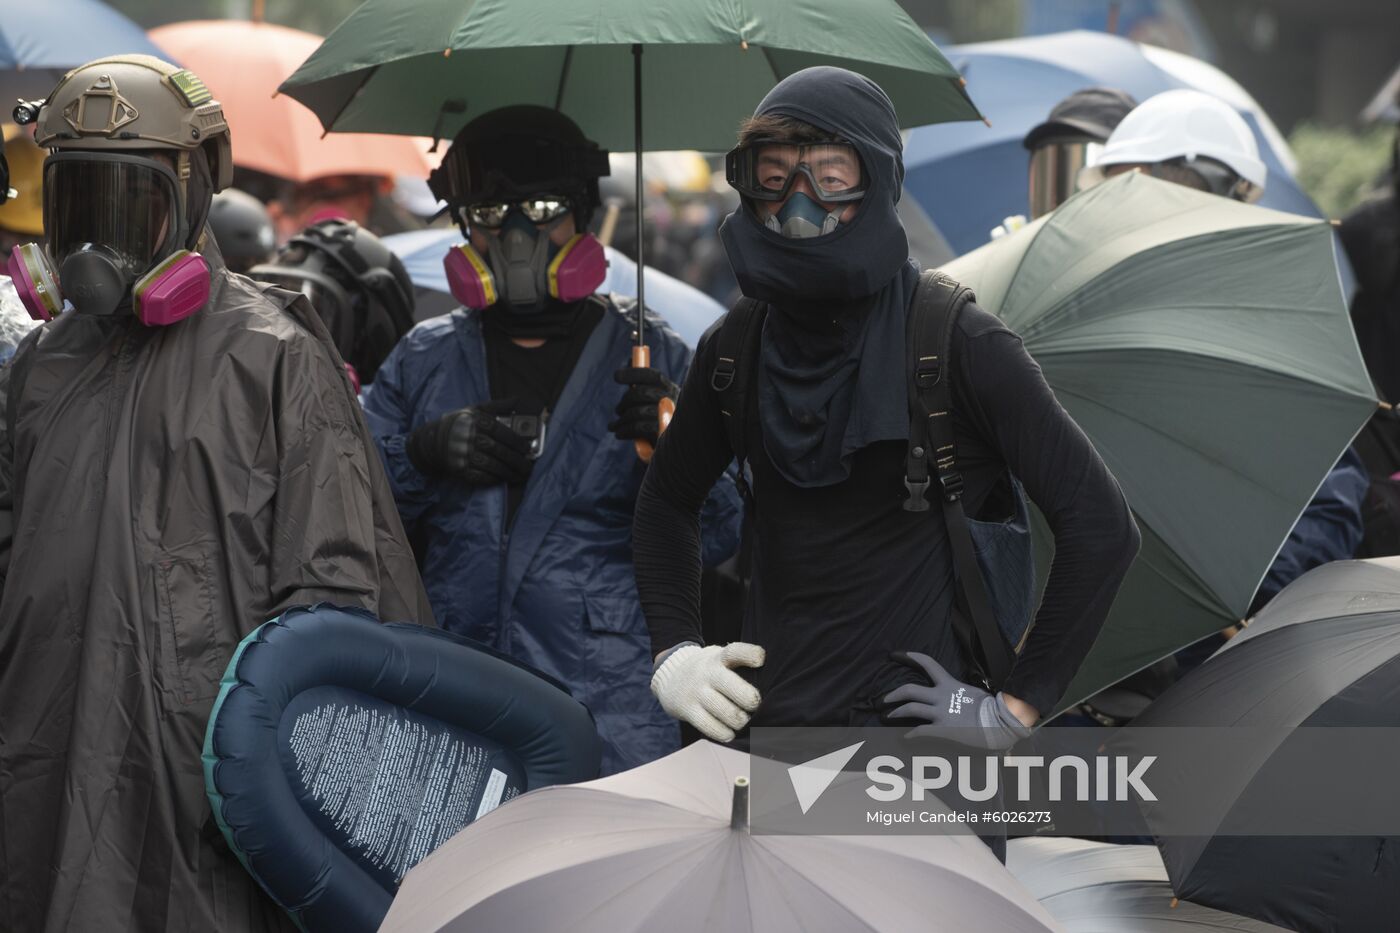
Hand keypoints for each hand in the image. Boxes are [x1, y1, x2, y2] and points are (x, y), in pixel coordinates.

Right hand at [406, 399, 533, 485]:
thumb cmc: (460, 424)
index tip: (528, 448)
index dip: (517, 441)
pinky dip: (495, 478)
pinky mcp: (460, 469)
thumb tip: (521, 401)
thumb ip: (499, 406)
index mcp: (475, 420)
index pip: (501, 431)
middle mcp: (469, 437)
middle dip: (517, 460)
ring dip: (509, 472)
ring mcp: (463, 454)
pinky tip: (504, 478)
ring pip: (491, 465)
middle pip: (498, 450)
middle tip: (528, 465)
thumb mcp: (475, 409)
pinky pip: (481, 476)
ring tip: (521, 474)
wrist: (432, 441)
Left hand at [610, 366, 677, 444]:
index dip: (633, 373)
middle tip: (618, 410)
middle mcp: (672, 401)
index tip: (616, 376)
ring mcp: (668, 418)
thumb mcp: (654, 402)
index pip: (652, 375)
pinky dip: (624, 430)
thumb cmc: (661, 423)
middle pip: (640, 393)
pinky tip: (619, 433)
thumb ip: (643, 383)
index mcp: (671, 390)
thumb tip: (631, 360)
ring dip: (621, 420)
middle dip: (624, 401)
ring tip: (615, 425)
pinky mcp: (661, 434)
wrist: (674, 451)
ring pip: (636, 412)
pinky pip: (637, 428)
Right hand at [650, 642, 763, 742]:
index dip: (749, 655)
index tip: (761, 660)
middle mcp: (707, 673)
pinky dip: (723, 733)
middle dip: (751, 700)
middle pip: (732, 686)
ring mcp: (696, 691)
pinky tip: (730, 734)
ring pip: (724, 711)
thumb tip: (769, 681)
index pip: (734, 652)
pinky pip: (708, 725)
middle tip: (755, 707)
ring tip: (743, 722)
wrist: (670, 675)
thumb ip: (739, 664)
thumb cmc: (708, 670)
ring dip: (739, 720)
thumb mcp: (719, 658)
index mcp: (718, 658)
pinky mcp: (687, 709)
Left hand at [881, 652, 1032, 749]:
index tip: (895, 655)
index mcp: (949, 684)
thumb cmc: (990, 707)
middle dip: (893, 695)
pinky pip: (921, 731)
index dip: (910, 657)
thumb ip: (957, 692)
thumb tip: (953, 695)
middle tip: (882, 700)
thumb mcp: (972, 692)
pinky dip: (910, 734)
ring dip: (895, 713)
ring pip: (911, 709)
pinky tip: (904, 738)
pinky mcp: (944, 729)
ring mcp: (941, 712)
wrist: (1001, 721)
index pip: (927, 664)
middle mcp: (942, 696)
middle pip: (910, 690)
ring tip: (886, 717)